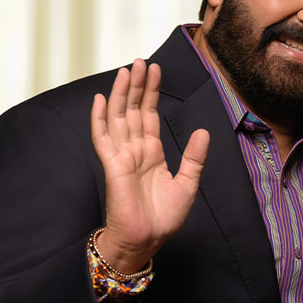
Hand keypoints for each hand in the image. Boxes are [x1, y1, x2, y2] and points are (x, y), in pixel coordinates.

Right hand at [90, 59, 209, 271]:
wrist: (147, 241)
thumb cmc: (163, 219)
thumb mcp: (187, 184)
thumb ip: (194, 158)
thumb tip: (203, 131)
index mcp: (152, 154)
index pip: (149, 116)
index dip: (151, 93)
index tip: (155, 70)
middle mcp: (135, 151)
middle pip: (133, 110)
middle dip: (137, 86)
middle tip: (140, 61)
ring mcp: (122, 157)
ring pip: (118, 118)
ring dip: (121, 94)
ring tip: (126, 71)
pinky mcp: (113, 167)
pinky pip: (103, 139)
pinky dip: (99, 119)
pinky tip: (99, 100)